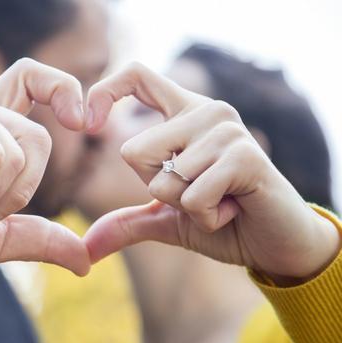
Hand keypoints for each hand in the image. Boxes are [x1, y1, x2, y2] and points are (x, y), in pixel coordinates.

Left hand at [83, 62, 339, 282]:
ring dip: (186, 208)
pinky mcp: (245, 156)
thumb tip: (87, 247)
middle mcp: (206, 112)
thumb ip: (127, 223)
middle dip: (158, 190)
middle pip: (134, 151)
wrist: (273, 246)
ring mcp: (227, 131)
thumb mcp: (166, 220)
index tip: (88, 125)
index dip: (105, 92)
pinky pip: (193, 196)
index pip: (137, 76)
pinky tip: (234, 209)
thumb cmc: (222, 223)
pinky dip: (206, 217)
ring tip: (221, 201)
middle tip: (199, 194)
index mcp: (184, 115)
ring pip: (163, 180)